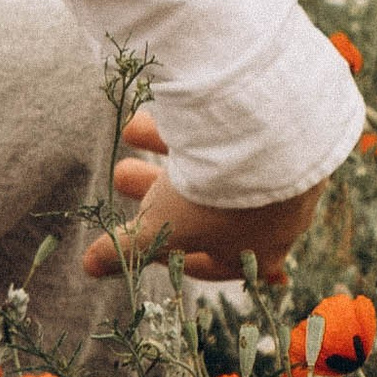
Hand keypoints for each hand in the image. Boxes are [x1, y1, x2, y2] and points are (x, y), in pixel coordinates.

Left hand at [80, 111, 324, 286]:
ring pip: (216, 166)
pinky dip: (199, 126)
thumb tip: (89, 268)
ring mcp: (285, 177)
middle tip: (121, 174)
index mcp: (256, 255)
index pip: (211, 264)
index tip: (141, 242)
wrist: (274, 139)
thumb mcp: (163, 227)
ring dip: (169, 151)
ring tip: (130, 128)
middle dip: (156, 193)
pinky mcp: (287, 138)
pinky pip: (234, 134)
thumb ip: (127, 248)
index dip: (169, 255)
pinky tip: (166, 108)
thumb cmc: (217, 199)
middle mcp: (277, 220)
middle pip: (206, 211)